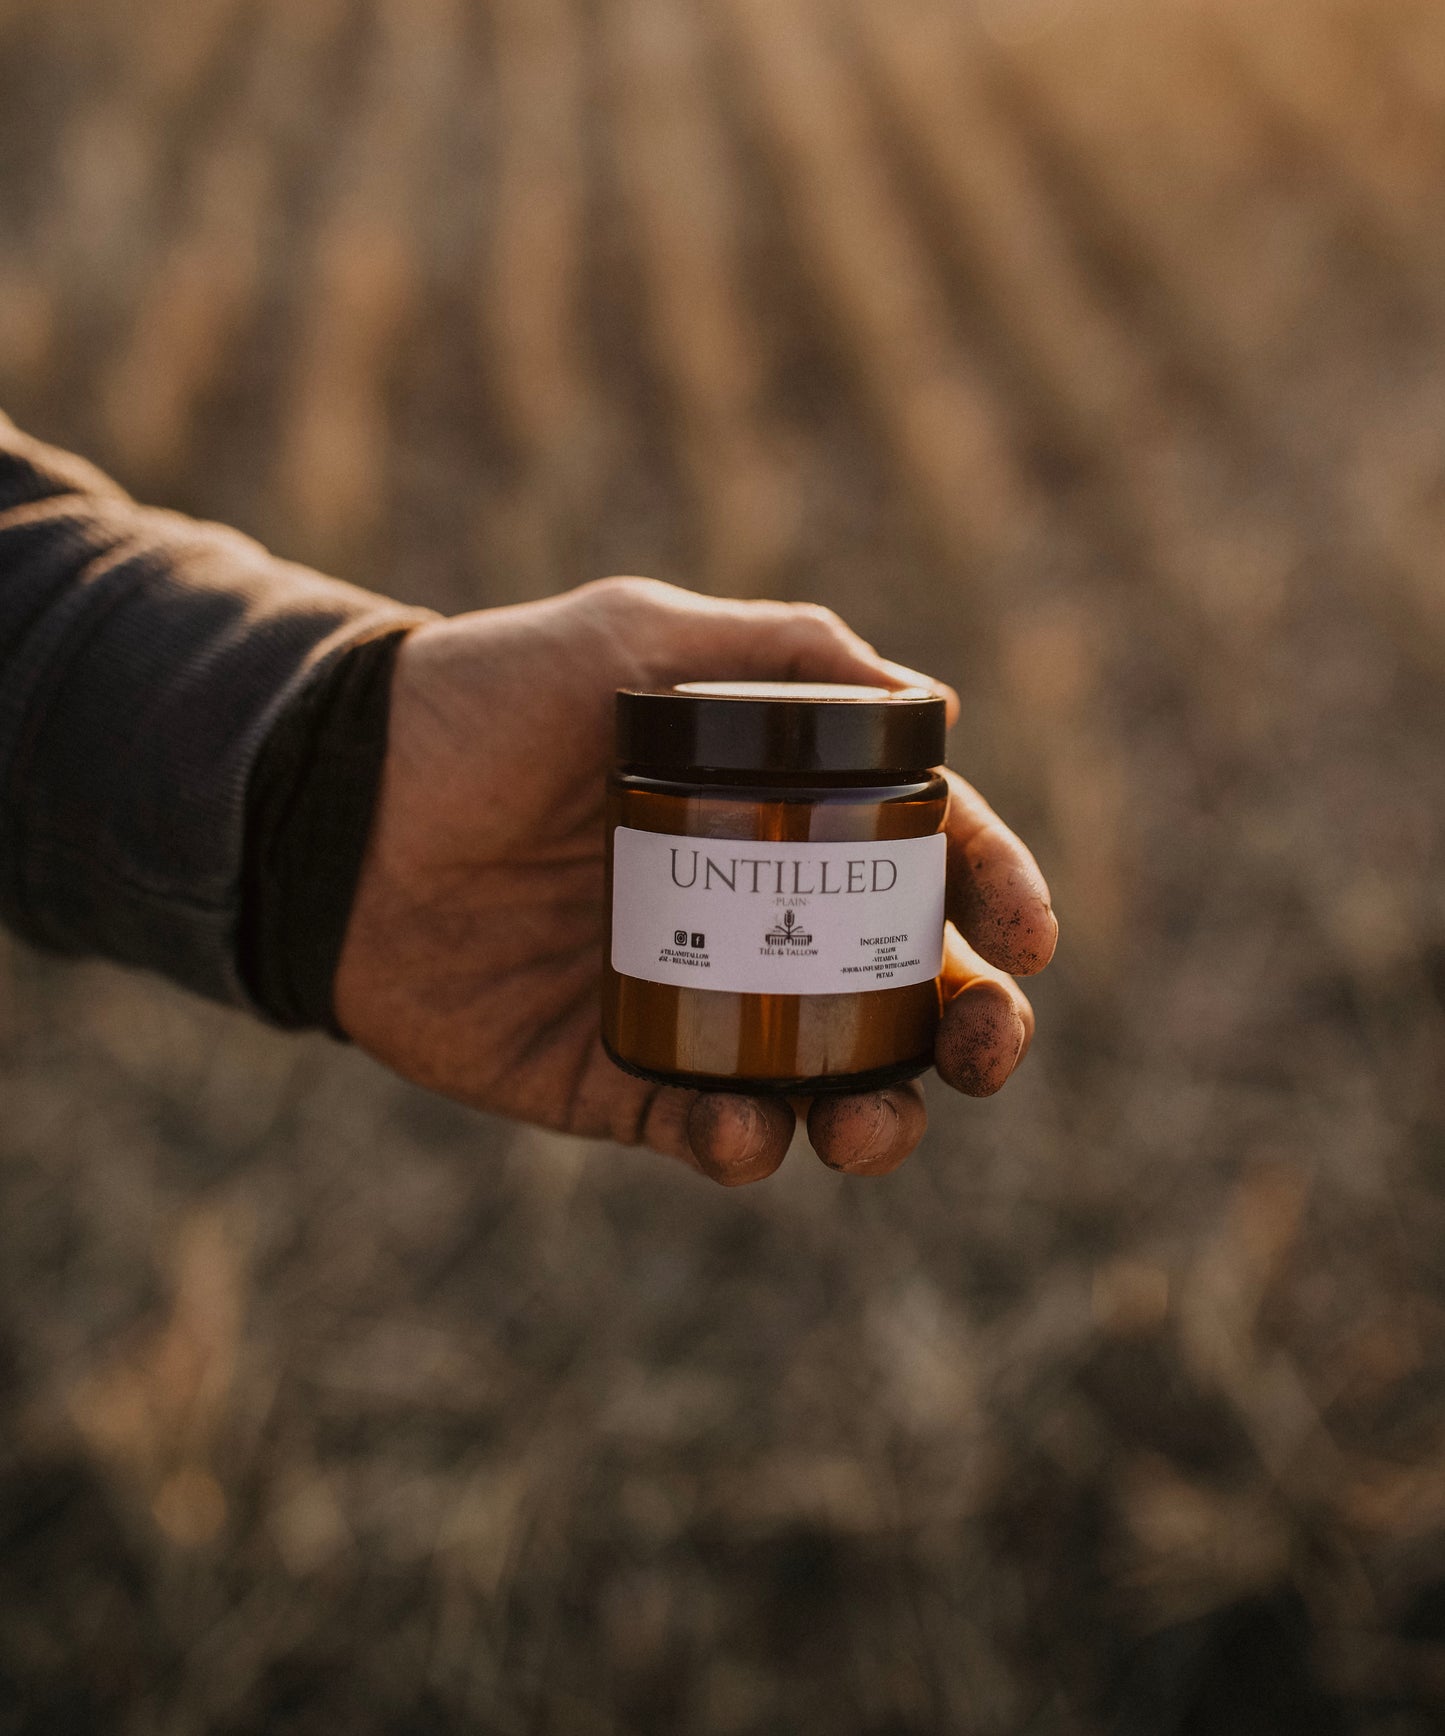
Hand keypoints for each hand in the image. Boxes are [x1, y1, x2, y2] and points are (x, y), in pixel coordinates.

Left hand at [333, 578, 1055, 1183]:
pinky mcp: (605, 1077)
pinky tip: (736, 1132)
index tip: (1033, 939)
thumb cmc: (485, 701)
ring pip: (820, 1084)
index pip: (916, 855)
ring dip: (874, 1116)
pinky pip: (699, 1131)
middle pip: (898, 990)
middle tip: (984, 1049)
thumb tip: (937, 706)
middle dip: (969, 1032)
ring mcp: (683, 1001)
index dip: (995, 893)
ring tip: (866, 1122)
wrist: (330, 803)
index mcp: (770, 811)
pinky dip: (737, 1146)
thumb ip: (781, 652)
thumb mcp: (634, 638)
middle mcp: (745, 911)